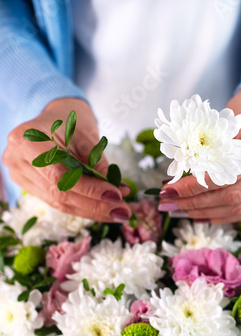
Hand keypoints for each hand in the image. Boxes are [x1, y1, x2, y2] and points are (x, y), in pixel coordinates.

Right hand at [2, 98, 131, 221]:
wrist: (54, 117)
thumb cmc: (70, 120)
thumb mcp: (87, 136)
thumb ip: (98, 163)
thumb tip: (118, 192)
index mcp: (26, 141)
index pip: (60, 175)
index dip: (89, 189)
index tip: (116, 194)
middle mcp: (17, 161)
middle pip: (60, 194)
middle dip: (95, 205)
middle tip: (124, 210)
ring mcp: (21, 176)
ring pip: (60, 203)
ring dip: (93, 211)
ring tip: (119, 212)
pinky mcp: (30, 186)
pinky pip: (59, 202)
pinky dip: (84, 207)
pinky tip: (105, 210)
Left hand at [158, 88, 240, 222]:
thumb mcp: (224, 126)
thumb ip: (205, 152)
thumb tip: (174, 181)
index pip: (227, 173)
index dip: (196, 186)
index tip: (170, 189)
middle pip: (233, 195)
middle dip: (195, 202)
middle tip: (169, 203)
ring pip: (239, 208)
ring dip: (205, 212)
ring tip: (180, 210)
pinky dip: (220, 216)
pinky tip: (199, 216)